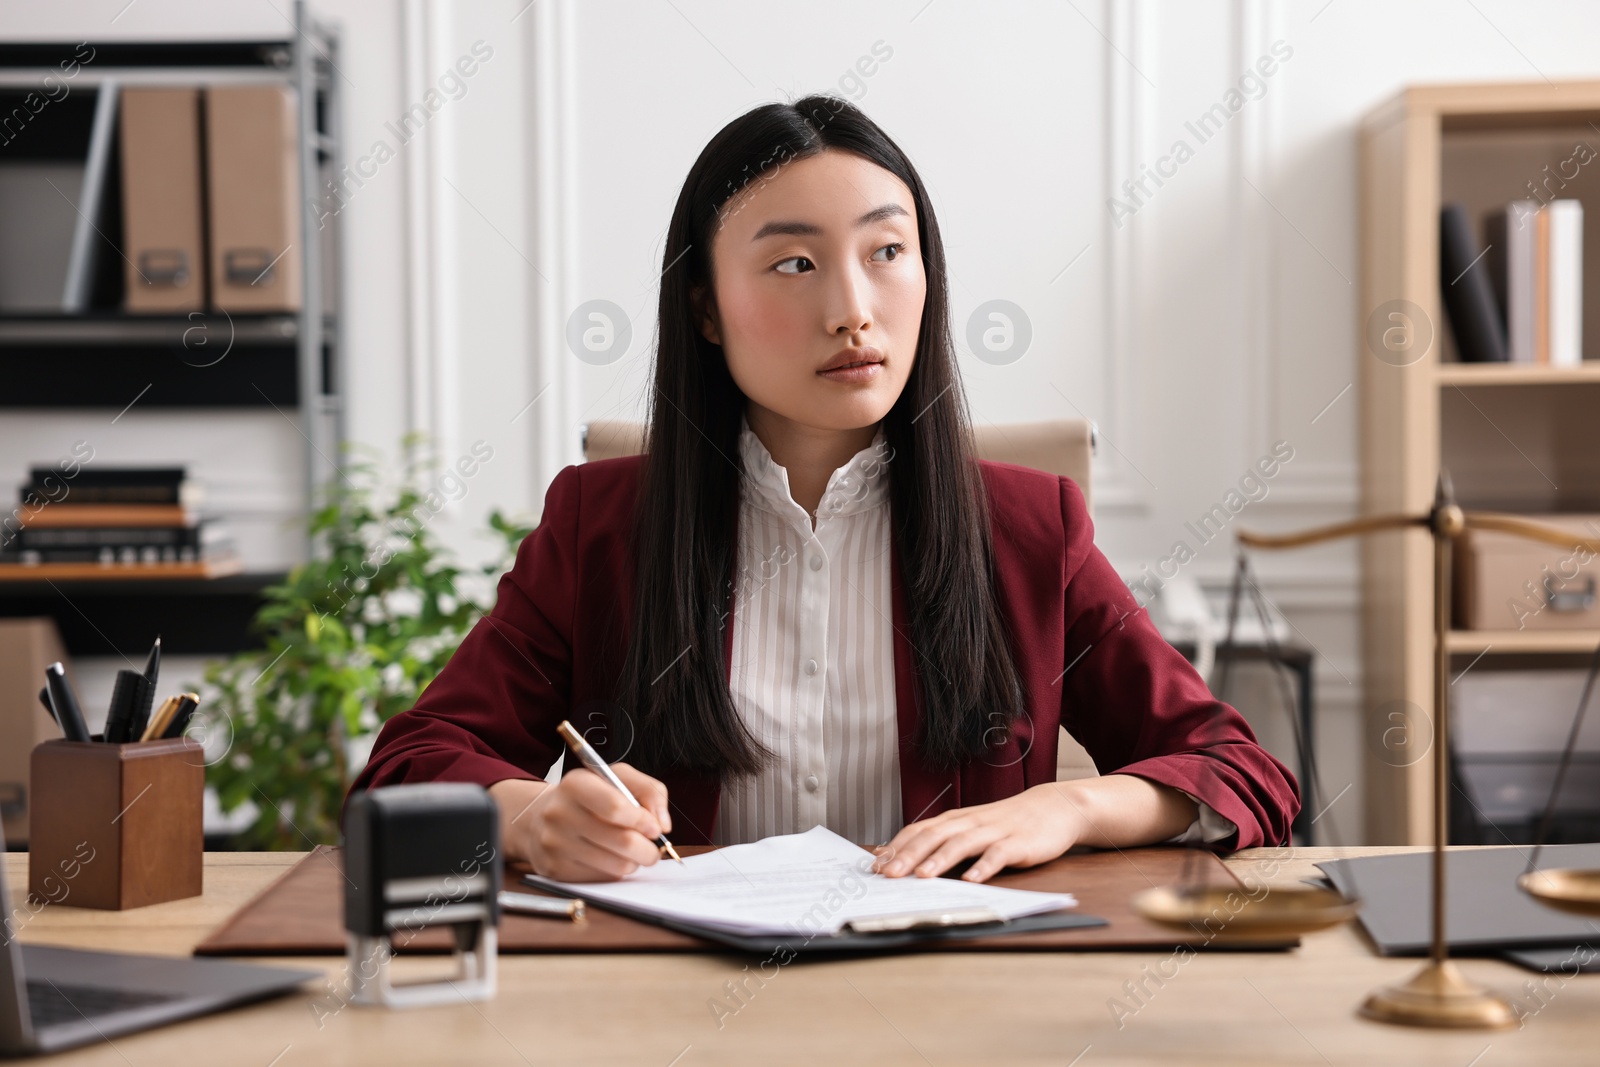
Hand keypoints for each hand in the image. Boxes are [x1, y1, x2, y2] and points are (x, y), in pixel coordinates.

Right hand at [488, 763, 672, 881]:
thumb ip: (649, 791)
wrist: (541, 819)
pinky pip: (602, 878)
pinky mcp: (555, 870)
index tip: (655, 828)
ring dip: (634, 861)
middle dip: (648, 848)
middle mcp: (560, 813)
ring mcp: (555, 844)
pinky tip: (611, 858)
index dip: (642, 820)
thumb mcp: (618, 778)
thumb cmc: (589, 797)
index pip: (615, 807)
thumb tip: (662, 824)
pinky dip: (615, 871)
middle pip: (622, 841)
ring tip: (633, 852)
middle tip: (653, 847)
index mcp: (575, 784)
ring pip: (617, 865)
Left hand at [872, 783, 1087, 883]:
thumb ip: (944, 842)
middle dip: (908, 856)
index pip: (918, 831)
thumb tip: (908, 861)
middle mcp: (970, 823)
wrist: (1053, 808)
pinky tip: (972, 879)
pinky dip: (984, 867)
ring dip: (940, 860)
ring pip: (962, 844)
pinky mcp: (1018, 844)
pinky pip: (999, 855)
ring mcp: (994, 832)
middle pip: (934, 837)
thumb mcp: (971, 828)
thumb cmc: (1006, 823)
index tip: (875, 864)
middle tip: (888, 874)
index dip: (896, 847)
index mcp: (955, 821)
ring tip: (922, 876)